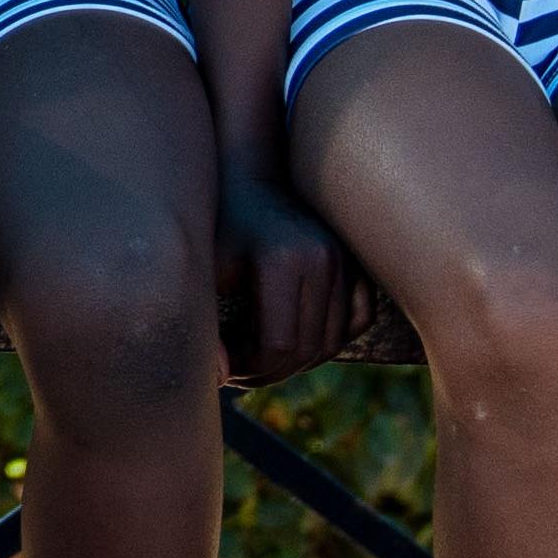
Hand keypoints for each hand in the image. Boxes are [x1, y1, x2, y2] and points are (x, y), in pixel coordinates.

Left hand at [215, 169, 366, 381]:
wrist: (247, 182)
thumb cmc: (215, 228)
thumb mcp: (201, 271)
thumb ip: (205, 326)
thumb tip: (218, 376)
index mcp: (283, 260)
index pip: (277, 346)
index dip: (248, 368)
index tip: (222, 364)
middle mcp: (323, 260)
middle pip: (307, 350)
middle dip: (268, 372)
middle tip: (237, 370)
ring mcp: (345, 260)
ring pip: (332, 342)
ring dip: (297, 363)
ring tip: (258, 359)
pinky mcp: (356, 263)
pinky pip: (356, 321)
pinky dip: (329, 341)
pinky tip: (293, 340)